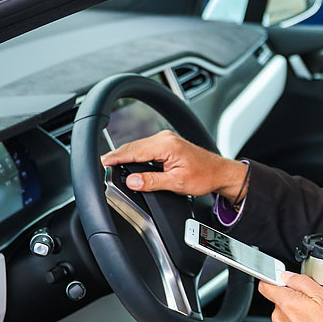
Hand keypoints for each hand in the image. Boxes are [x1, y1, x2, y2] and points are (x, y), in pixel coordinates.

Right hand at [100, 130, 246, 200]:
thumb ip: (152, 181)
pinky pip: (145, 148)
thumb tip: (132, 181)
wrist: (220, 173)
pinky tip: (129, 163)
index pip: (133, 151)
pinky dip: (135, 155)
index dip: (115, 158)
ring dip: (125, 156)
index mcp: (166, 145)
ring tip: (111, 166)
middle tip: (102, 167)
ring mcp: (166, 140)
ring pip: (138, 147)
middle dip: (117, 157)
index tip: (102, 164)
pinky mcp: (167, 144)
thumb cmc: (205, 176)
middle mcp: (165, 138)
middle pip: (133, 147)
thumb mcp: (176, 183)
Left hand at [258, 272, 322, 321]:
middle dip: (293, 301)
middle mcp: (279, 319)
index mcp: (286, 303)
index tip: (284, 282)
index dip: (274, 281)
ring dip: (295, 317)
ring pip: (284, 318)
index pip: (265, 286)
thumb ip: (302, 281)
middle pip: (279, 302)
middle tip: (313, 306)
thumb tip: (287, 276)